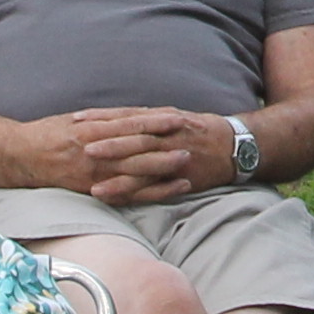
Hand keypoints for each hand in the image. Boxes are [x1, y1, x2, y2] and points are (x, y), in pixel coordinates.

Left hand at [67, 106, 231, 204]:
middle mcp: (168, 137)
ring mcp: (174, 159)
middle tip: (78, 146)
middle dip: (106, 143)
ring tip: (89, 182)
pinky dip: (130, 194)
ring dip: (115, 174)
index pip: (128, 116)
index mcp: (164, 119)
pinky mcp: (180, 180)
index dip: (102, 118)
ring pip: (141, 166)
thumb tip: (117, 115)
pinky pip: (152, 189)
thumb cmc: (200, 130)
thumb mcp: (175, 116)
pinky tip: (111, 197)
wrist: (236, 147)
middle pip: (133, 139)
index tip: (77, 119)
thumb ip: (147, 117)